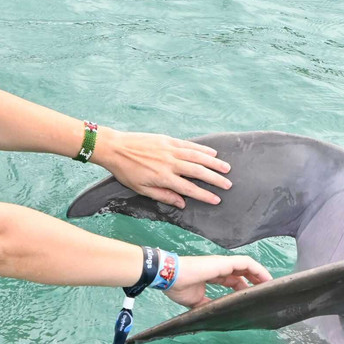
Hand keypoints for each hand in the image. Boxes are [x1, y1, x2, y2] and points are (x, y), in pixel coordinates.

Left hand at [92, 127, 231, 208]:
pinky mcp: (168, 140)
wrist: (115, 148)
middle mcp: (170, 163)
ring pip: (197, 157)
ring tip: (226, 168)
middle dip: (215, 179)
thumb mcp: (141, 189)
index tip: (217, 199)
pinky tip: (212, 153)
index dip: (204, 195)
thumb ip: (163, 195)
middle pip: (198, 172)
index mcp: (163, 178)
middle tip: (228, 184)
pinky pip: (189, 145)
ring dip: (213, 163)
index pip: (189, 189)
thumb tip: (182, 203)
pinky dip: (202, 149)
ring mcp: (170, 150)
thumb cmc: (126, 171)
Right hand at [163, 255, 271, 307]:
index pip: (233, 280)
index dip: (243, 287)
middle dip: (255, 281)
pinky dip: (257, 269)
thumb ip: (207, 305)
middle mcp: (220, 268)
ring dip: (259, 274)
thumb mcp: (196, 302)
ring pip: (247, 266)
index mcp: (213, 275)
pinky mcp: (225, 262)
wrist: (170, 276)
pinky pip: (246, 263)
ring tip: (270, 285)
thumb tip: (215, 313)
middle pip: (242, 273)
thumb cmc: (179, 287)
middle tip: (265, 292)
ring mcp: (223, 264)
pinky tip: (265, 278)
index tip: (251, 296)